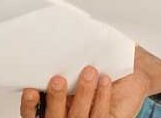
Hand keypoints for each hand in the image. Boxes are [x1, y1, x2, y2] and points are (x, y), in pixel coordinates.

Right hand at [21, 47, 160, 117]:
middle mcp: (66, 117)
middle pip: (55, 116)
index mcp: (53, 106)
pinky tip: (105, 80)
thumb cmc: (100, 66)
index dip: (29, 105)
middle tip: (58, 80)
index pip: (32, 113)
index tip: (30, 90)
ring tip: (89, 72)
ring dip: (84, 93)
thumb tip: (45, 49)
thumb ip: (60, 65)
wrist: (131, 75)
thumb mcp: (73, 67)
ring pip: (80, 116)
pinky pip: (102, 115)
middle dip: (56, 97)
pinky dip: (103, 97)